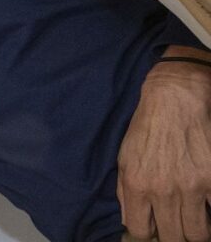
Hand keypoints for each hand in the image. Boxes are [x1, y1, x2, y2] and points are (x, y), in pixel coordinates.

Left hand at [118, 49, 210, 241]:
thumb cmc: (146, 128)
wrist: (175, 99)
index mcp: (137, 185)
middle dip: (175, 236)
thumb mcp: (124, 158)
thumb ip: (125, 192)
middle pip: (174, 237)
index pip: (140, 230)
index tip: (155, 229)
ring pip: (199, 233)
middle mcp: (164, 190)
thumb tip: (130, 221)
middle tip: (177, 227)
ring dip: (196, 231)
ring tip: (194, 221)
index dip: (148, 233)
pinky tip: (205, 203)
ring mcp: (193, 187)